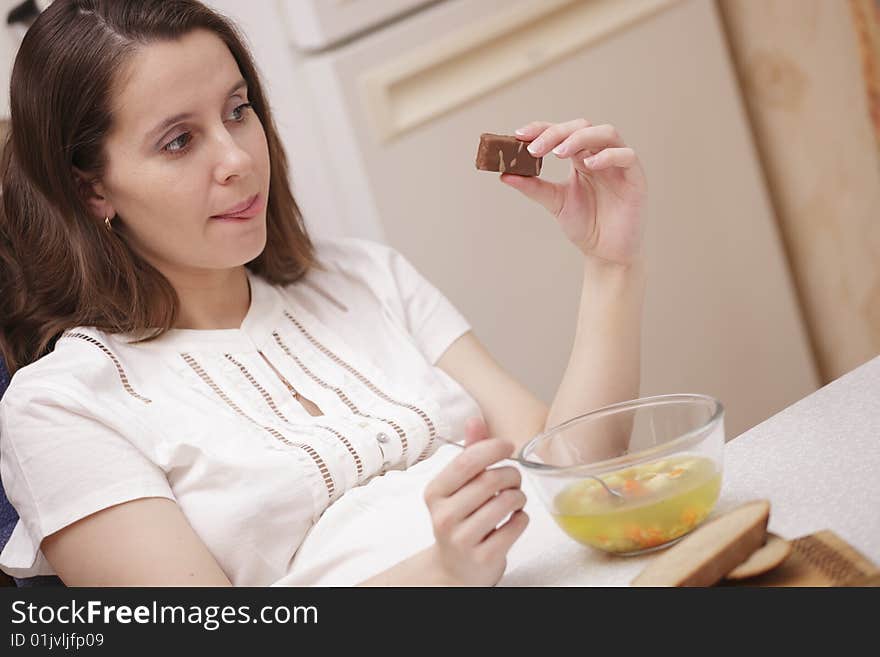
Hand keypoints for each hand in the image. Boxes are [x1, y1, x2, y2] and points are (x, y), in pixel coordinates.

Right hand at [423, 417, 528, 585]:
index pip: (466, 461)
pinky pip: (516, 526)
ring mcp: (462, 539)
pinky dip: (522, 518)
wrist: (455, 568)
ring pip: (506, 502)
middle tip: (514, 478)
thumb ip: (469, 454)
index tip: (508, 446)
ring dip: (519, 496)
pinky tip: (514, 519)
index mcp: (435, 492)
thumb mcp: (458, 487)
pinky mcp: (483, 557)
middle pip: (490, 480)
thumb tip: (475, 420)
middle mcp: (444, 516)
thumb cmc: (460, 519)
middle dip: (511, 474)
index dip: (493, 448)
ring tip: (515, 499)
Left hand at [500, 119, 646, 265]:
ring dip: (580, 138)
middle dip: (556, 133)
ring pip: (607, 133)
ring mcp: (619, 165)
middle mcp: (600, 155)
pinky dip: (607, 156)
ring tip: (558, 153)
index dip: (541, 128)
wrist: (606, 253)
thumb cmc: (586, 225)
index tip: (518, 135)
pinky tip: (588, 165)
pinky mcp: (635, 178)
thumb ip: (533, 187)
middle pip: (582, 126)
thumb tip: (504, 174)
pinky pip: (627, 156)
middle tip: (534, 149)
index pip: (562, 132)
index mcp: (581, 158)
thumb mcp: (555, 202)